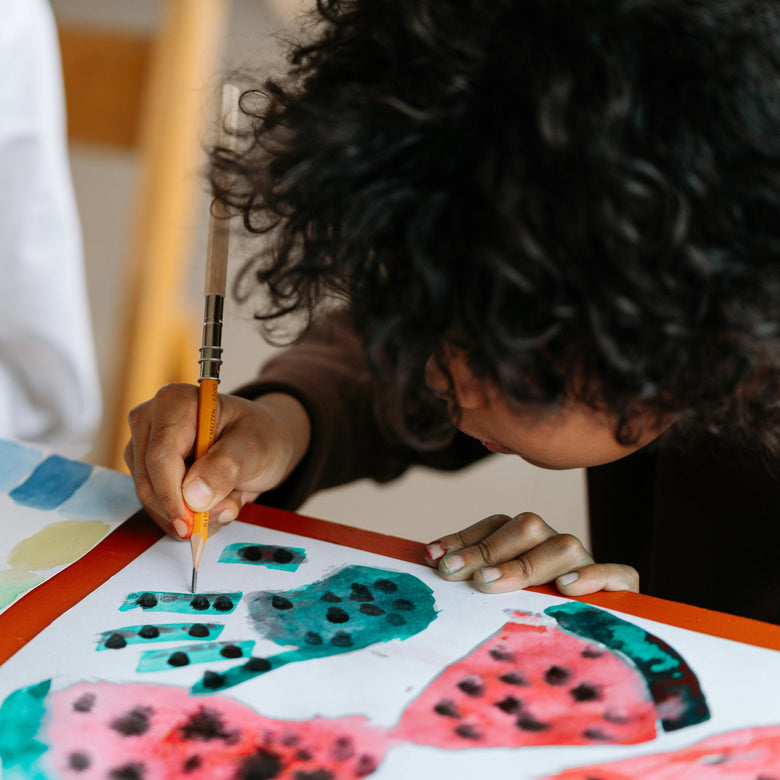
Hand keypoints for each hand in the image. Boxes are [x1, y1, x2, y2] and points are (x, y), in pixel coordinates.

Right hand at [125, 383, 309, 538]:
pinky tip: (216, 503)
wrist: (263, 442)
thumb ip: (225, 468)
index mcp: (175, 402)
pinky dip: (189, 515)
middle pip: (149, 481)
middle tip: (227, 509)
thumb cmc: (259, 435)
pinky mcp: (147, 472)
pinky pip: (159, 507)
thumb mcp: (254, 448)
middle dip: (187, 509)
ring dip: (193, 514)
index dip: (171, 495)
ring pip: (152, 499)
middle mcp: (152, 421)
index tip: (189, 524)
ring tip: (230, 498)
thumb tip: (193, 496)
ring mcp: (145, 447)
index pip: (160, 456)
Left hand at [423, 512, 637, 595]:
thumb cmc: (534, 616)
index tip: (433, 558)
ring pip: (565, 545)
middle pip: (527, 527)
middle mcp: (555, 545)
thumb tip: (430, 559)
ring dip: (526, 564)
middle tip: (456, 573)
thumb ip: (473, 574)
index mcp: (528, 541)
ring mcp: (588, 564)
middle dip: (487, 550)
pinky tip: (567, 587)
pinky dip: (594, 577)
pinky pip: (618, 574)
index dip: (464, 539)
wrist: (600, 641)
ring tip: (490, 583)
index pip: (496, 525)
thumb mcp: (500, 595)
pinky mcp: (621, 589)